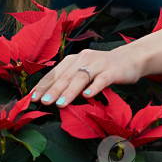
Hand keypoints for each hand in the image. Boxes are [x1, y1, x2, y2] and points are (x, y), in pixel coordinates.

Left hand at [29, 47, 144, 107]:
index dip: (44, 85)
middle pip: (66, 75)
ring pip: (81, 77)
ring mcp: (98, 63)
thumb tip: (50, 97)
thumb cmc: (101, 70)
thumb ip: (69, 82)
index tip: (32, 97)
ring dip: (69, 91)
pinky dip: (94, 87)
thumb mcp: (83, 73)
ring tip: (60, 104)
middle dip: (53, 89)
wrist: (129, 60)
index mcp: (73, 59)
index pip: (55, 73)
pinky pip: (102, 79)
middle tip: (43, 101)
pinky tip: (87, 96)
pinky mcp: (112, 70)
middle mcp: (84, 58)